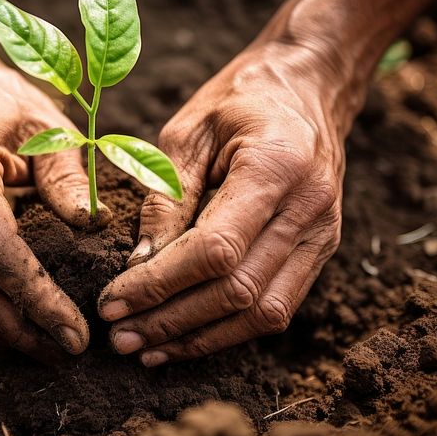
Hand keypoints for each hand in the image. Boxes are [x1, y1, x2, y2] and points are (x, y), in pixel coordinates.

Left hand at [98, 41, 346, 365]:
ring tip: (147, 349)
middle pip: (239, 290)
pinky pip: (279, 307)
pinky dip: (230, 330)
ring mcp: (323, 234)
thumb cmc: (242, 98)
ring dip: (201, 338)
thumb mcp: (190, 129)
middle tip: (119, 337)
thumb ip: (166, 197)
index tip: (113, 301)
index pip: (215, 249)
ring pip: (264, 312)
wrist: (310, 86)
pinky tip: (187, 337)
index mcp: (277, 166)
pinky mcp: (322, 250)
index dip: (160, 285)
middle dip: (172, 320)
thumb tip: (139, 266)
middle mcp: (309, 208)